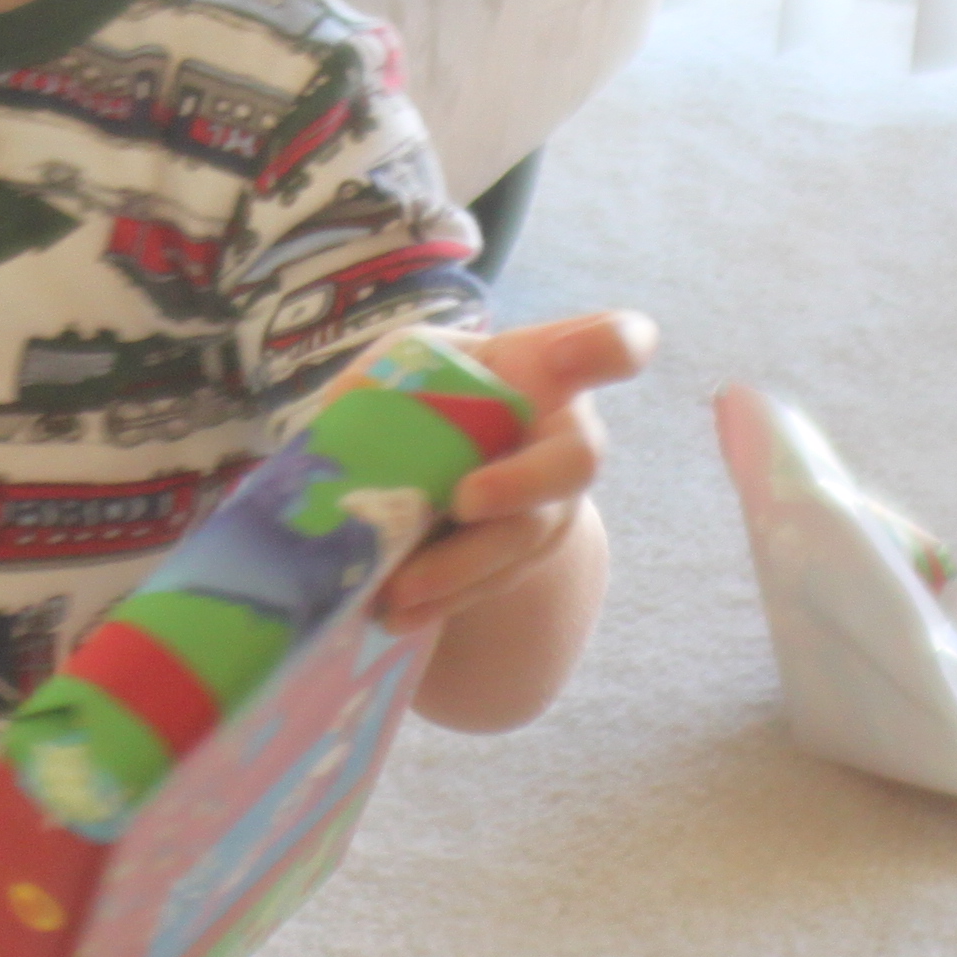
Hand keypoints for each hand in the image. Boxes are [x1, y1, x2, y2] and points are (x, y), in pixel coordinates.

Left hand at [376, 309, 653, 631]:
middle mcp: (563, 437)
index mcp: (542, 367)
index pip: (611, 344)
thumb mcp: (402, 366)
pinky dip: (441, 599)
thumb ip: (381, 380)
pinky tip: (395, 612)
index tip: (564, 356)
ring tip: (396, 588)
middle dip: (521, 484)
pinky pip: (492, 582)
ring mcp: (550, 504)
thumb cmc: (434, 391)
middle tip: (465, 500)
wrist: (448, 461)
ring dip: (460, 566)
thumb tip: (346, 412)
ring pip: (523, 538)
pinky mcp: (522, 558)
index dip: (606, 348)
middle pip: (576, 461)